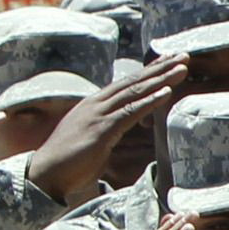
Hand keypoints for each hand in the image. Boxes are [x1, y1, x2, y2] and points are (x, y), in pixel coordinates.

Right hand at [29, 58, 184, 204]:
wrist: (45, 173)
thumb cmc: (70, 161)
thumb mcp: (93, 138)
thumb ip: (110, 129)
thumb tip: (125, 129)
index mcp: (94, 105)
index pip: (126, 84)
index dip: (148, 71)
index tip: (168, 61)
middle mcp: (96, 104)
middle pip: (133, 81)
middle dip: (160, 68)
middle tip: (183, 55)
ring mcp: (98, 115)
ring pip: (135, 91)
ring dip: (161, 79)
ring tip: (182, 68)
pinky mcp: (101, 129)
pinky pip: (130, 111)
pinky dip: (150, 101)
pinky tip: (167, 92)